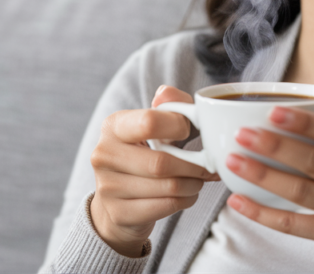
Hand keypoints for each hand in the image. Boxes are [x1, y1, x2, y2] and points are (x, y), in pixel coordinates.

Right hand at [89, 86, 218, 256]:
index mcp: (113, 126)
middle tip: (209, 166)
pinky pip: (166, 207)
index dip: (179, 126)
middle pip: (161, 163)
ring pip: (168, 187)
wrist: (117, 201)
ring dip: (193, 184)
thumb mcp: (155, 126)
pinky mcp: (119, 213)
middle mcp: (104, 154)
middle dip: (194, 165)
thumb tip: (181, 100)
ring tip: (199, 179)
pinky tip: (187, 194)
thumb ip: (173, 104)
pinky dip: (186, 201)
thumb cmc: (144, 154)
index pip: (150, 122)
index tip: (190, 131)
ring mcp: (107, 187)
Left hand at [225, 107, 313, 273]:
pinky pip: (292, 224)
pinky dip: (262, 213)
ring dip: (262, 175)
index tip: (274, 111)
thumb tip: (284, 121)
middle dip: (274, 145)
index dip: (305, 122)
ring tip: (234, 161)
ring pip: (298, 190)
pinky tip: (240, 201)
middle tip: (243, 134)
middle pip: (313, 160)